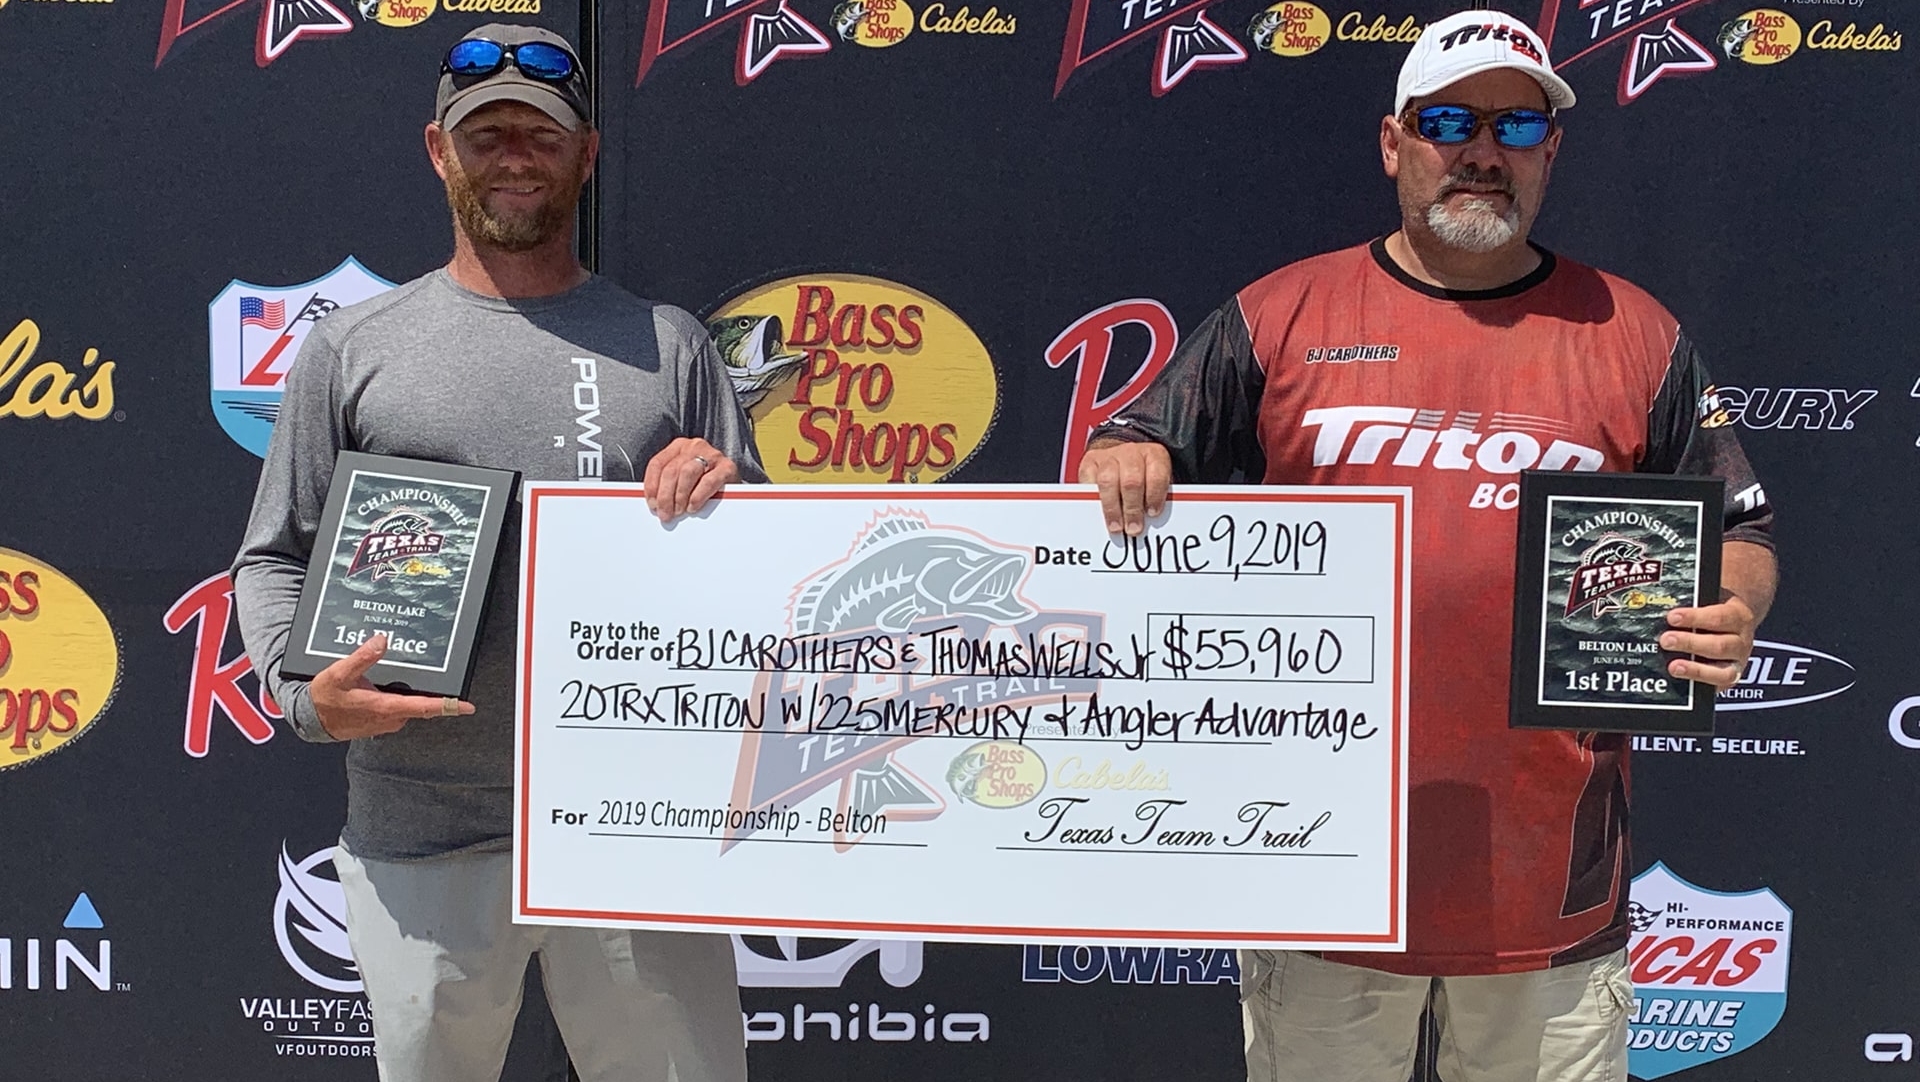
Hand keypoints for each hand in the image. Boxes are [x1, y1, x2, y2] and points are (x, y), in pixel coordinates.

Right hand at [310, 635, 474, 739]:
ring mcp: (387, 721)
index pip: (424, 707)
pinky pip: (399, 707)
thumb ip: (362, 657)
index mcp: (385, 707)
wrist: (310, 718)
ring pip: (410, 705)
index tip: (467, 706)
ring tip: (407, 674)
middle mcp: (390, 718)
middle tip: (443, 675)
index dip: (448, 706)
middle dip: (434, 693)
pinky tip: (389, 684)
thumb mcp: (339, 673)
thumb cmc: (325, 698)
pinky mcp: (382, 721)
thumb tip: (382, 641)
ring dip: (412, 693)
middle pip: (422, 705)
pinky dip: (399, 696)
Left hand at [643, 437, 738, 521]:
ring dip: (680, 496)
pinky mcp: (728, 467)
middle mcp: (694, 446)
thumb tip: (655, 504)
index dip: (652, 485)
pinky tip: (693, 507)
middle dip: (665, 496)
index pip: (657, 463)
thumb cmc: (702, 485)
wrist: (734, 487)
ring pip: (687, 472)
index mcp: (678, 447)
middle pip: (671, 470)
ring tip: (680, 511)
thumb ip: (668, 485)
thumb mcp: (681, 480)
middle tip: (665, 514)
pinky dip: (698, 496)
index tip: (652, 504)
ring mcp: (712, 455)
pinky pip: (709, 481)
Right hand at [1078, 439, 1171, 536]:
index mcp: (1154, 455)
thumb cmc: (1141, 477)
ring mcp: (1109, 455)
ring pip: (1108, 481)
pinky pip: (1089, 481)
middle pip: (1132, 481)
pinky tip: (1100, 512)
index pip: (1157, 474)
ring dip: (1112, 508)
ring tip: (1116, 527)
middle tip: (1133, 529)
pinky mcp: (1090, 462)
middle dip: (1132, 509)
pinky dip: (1095, 499)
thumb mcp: (1154, 483)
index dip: (1155, 496)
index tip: (1153, 514)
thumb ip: (1153, 499)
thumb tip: (1151, 523)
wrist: (1119, 457)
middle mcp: (1131, 452)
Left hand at [1660, 594, 1758, 687]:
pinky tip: (1682, 678)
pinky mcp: (1731, 679)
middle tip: (1666, 640)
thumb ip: (1691, 601)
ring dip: (1695, 669)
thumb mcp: (1709, 600)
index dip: (1695, 618)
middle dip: (1690, 643)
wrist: (1736, 622)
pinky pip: (1719, 685)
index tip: (1672, 617)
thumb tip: (1660, 600)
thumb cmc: (1715, 610)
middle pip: (1719, 646)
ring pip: (1722, 671)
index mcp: (1738, 617)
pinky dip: (1700, 682)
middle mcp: (1741, 642)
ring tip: (1673, 666)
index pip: (1718, 617)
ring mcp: (1738, 663)